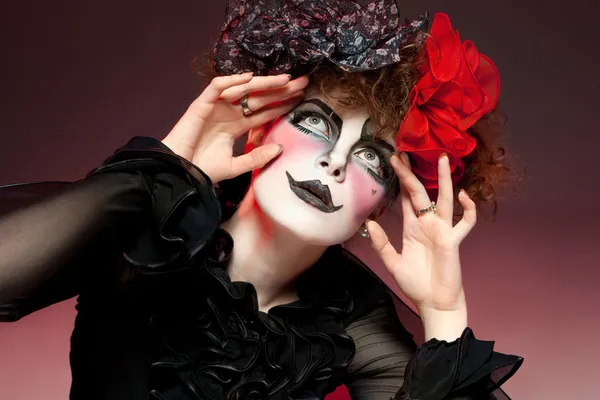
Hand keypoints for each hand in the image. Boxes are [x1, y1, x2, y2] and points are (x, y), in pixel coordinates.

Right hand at [162, 73, 307, 182]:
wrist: (179, 173)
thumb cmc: (202, 170)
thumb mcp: (235, 166)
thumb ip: (256, 157)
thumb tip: (280, 148)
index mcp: (236, 127)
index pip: (264, 112)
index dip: (282, 105)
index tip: (301, 99)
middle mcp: (228, 114)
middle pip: (259, 98)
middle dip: (280, 90)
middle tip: (302, 82)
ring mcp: (216, 107)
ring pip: (243, 89)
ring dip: (264, 83)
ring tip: (286, 79)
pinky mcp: (202, 104)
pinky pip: (217, 87)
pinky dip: (232, 81)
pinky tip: (250, 78)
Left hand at [366, 153, 476, 336]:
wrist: (434, 303)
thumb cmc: (416, 284)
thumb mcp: (393, 263)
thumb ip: (382, 244)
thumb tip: (370, 223)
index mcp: (412, 227)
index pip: (406, 198)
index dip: (400, 181)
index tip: (393, 161)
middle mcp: (427, 224)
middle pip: (420, 192)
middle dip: (412, 173)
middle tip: (403, 153)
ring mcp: (442, 230)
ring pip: (444, 199)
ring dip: (444, 179)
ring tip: (441, 159)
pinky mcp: (453, 240)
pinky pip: (464, 222)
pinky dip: (467, 209)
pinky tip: (463, 196)